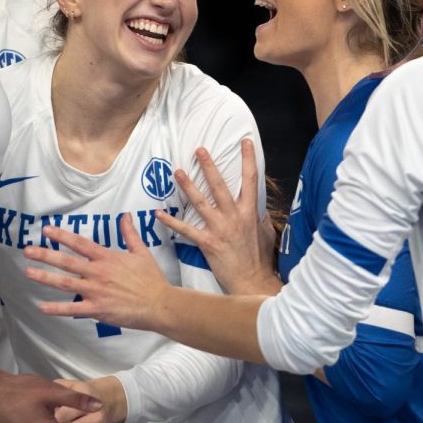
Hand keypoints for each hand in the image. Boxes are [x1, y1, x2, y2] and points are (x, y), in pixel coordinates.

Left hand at [23, 215, 172, 332]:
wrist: (159, 304)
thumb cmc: (151, 279)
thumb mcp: (141, 252)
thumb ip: (130, 234)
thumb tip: (125, 216)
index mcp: (107, 258)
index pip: (80, 244)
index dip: (62, 236)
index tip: (46, 230)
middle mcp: (98, 273)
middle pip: (67, 262)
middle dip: (45, 255)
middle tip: (27, 250)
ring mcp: (96, 291)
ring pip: (65, 283)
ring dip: (45, 277)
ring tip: (28, 272)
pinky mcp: (97, 310)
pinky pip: (73, 309)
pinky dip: (56, 309)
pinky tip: (42, 307)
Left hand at [163, 139, 279, 294]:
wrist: (252, 281)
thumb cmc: (259, 258)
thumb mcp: (264, 232)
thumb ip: (258, 216)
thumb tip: (256, 205)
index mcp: (249, 211)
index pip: (250, 179)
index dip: (248, 159)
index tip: (245, 142)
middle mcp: (234, 216)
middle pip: (220, 186)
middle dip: (209, 166)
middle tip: (199, 149)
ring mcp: (220, 229)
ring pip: (201, 202)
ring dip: (188, 186)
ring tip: (176, 172)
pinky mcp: (208, 243)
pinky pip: (186, 229)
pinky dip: (171, 221)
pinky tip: (158, 213)